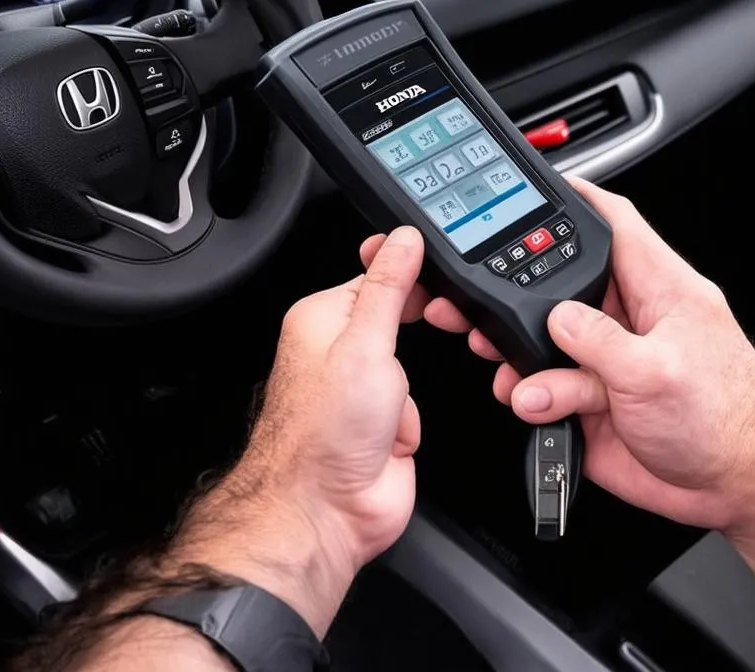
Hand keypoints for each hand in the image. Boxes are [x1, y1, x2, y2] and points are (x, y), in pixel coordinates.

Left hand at [174, 226, 424, 635]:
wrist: (323, 514)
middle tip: (396, 367)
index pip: (376, 276)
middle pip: (400, 319)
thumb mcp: (364, 343)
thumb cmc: (321, 434)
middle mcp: (339, 351)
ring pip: (416, 365)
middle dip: (411, 348)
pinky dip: (414, 421)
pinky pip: (418, 405)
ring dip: (411, 393)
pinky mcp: (384, 425)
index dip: (408, 277)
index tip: (433, 282)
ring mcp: (363, 390)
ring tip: (386, 413)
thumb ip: (389, 287)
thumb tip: (403, 240)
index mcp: (322, 319)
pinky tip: (391, 438)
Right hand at [364, 181, 754, 534]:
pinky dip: (528, 395)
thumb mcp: (659, 372)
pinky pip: (546, 390)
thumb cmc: (729, 422)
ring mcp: (611, 362)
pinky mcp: (596, 403)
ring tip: (507, 368)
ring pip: (546, 342)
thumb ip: (600, 342)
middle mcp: (631, 320)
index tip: (541, 183)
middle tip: (478, 300)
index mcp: (659, 290)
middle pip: (563, 285)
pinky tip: (530, 402)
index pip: (616, 224)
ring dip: (518, 355)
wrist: (739, 491)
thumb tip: (557, 321)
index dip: (579, 198)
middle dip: (518, 292)